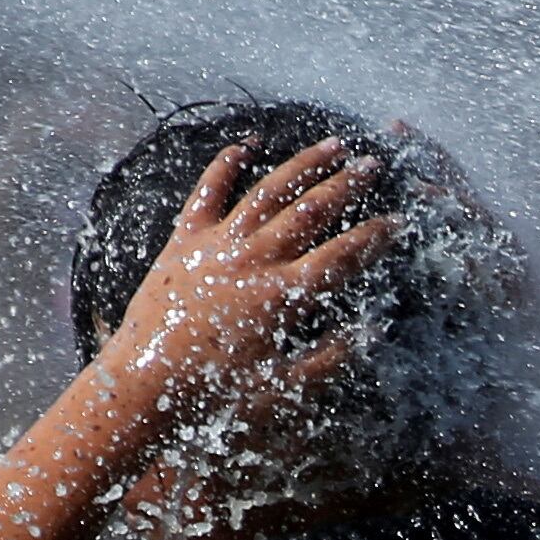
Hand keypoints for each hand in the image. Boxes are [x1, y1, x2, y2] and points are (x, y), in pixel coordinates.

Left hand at [96, 138, 393, 416]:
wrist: (141, 386)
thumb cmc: (212, 396)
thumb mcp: (281, 390)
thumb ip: (330, 359)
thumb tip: (372, 330)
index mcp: (283, 296)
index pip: (343, 256)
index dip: (375, 236)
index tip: (398, 221)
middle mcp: (255, 260)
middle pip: (312, 210)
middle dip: (348, 184)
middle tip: (373, 165)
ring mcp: (218, 245)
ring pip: (269, 191)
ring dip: (304, 164)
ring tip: (333, 145)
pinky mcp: (184, 241)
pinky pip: (208, 192)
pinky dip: (227, 164)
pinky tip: (247, 144)